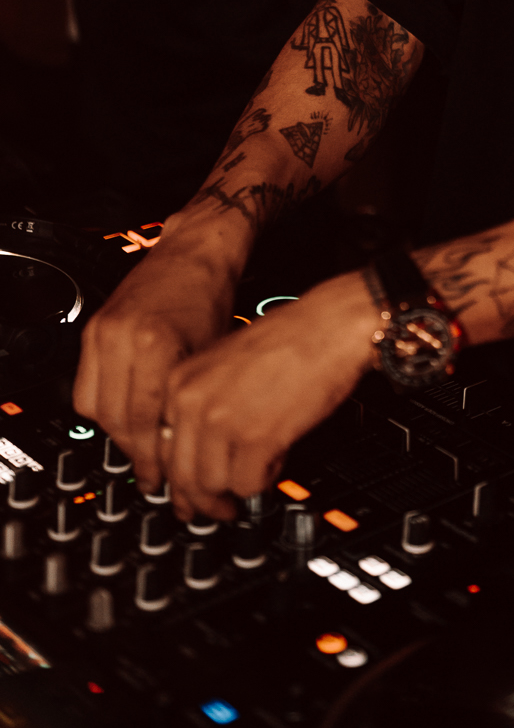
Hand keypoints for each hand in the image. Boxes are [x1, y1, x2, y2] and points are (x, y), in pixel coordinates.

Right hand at [73, 220, 245, 492]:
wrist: (196, 250)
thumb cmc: (212, 293)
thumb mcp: (209, 354)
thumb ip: (187, 399)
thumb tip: (178, 445)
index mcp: (157, 345)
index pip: (143, 421)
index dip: (152, 457)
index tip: (162, 476)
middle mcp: (124, 338)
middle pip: (115, 419)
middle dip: (133, 452)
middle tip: (150, 472)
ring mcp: (103, 331)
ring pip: (94, 407)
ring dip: (115, 432)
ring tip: (138, 448)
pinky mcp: (94, 327)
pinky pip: (86, 384)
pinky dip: (102, 406)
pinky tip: (124, 416)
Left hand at [158, 272, 376, 519]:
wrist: (332, 324)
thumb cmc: (290, 337)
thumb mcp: (225, 363)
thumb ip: (203, 404)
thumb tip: (195, 452)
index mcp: (180, 381)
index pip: (161, 450)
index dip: (180, 478)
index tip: (189, 493)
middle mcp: (192, 401)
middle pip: (182, 476)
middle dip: (203, 500)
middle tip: (219, 510)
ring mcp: (222, 420)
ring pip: (212, 486)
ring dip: (236, 488)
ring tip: (257, 472)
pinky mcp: (257, 438)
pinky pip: (248, 485)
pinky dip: (264, 479)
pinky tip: (276, 457)